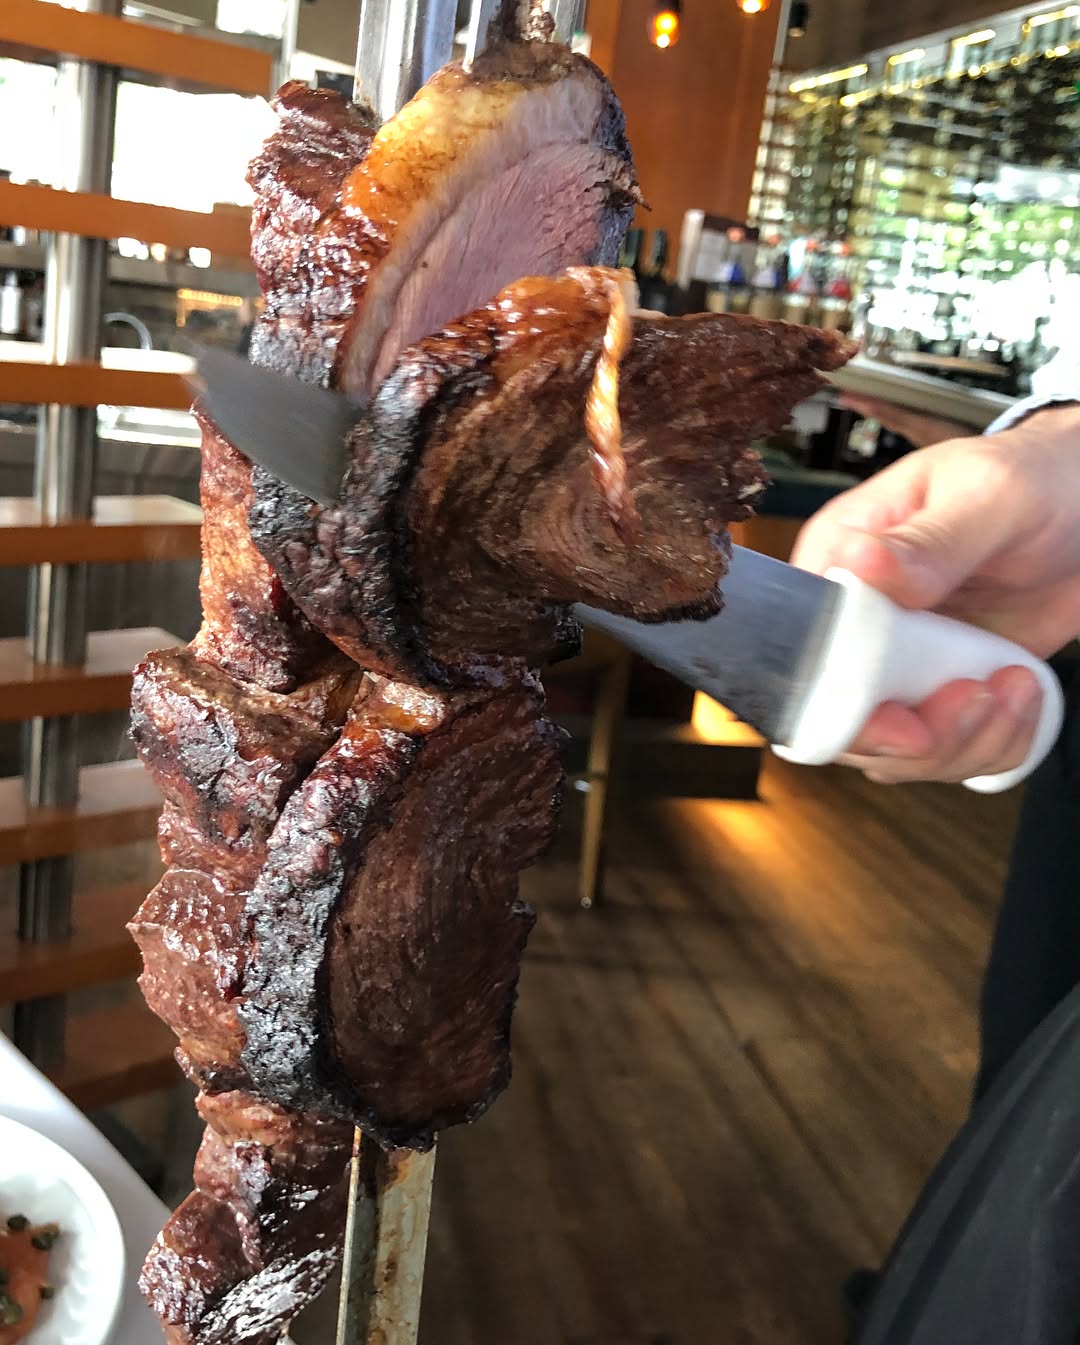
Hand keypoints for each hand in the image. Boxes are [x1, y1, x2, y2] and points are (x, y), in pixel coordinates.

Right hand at [792, 404, 1079, 783]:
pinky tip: (1024, 695)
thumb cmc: (1032, 479)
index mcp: (839, 564)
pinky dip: (994, 747)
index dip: (837, 702)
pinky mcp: (943, 693)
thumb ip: (929, 539)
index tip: (900, 715)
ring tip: (1015, 686)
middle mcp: (856, 625)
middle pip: (840, 722)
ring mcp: (900, 666)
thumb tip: (857, 563)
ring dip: (962, 744)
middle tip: (975, 700)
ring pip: (894, 753)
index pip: (802, 652)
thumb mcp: (988, 495)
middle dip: (912, 739)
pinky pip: (947, 753)